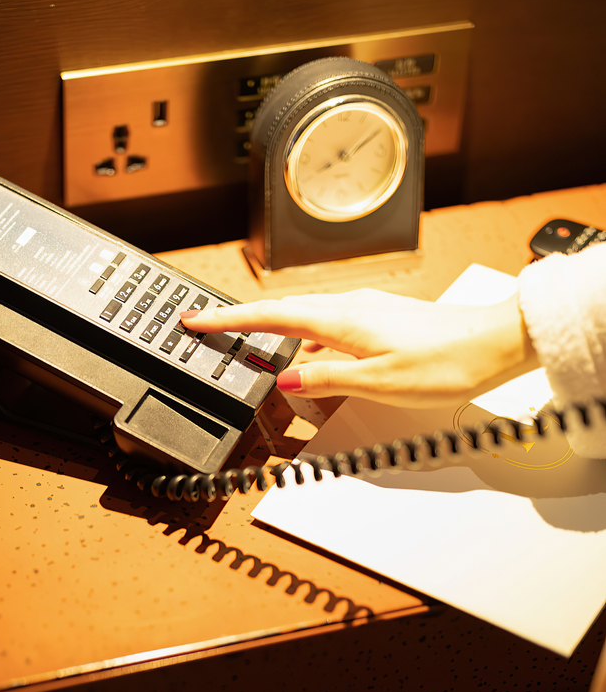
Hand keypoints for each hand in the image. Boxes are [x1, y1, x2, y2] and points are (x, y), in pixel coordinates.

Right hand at [179, 290, 536, 408]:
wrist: (495, 345)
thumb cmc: (447, 363)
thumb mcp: (378, 383)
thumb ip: (327, 381)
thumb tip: (287, 381)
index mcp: (341, 320)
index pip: (269, 316)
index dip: (228, 320)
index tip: (195, 321)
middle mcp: (350, 308)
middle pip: (282, 314)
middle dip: (243, 324)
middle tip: (211, 333)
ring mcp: (366, 312)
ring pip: (306, 322)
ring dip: (277, 336)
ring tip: (255, 353)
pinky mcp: (380, 321)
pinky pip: (330, 330)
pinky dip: (309, 344)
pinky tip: (312, 364)